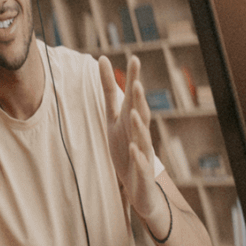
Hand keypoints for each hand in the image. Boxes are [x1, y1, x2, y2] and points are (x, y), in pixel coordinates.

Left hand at [98, 55, 165, 229]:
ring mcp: (143, 152)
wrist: (139, 187)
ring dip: (139, 125)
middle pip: (141, 113)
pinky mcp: (142, 171)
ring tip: (133, 111)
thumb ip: (109, 92)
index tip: (134, 58)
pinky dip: (138, 155)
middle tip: (136, 82)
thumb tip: (102, 59)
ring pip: (142, 137)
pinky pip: (141, 163)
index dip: (132, 79)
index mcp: (131, 120)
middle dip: (139, 98)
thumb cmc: (126, 149)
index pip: (132, 97)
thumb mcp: (113, 120)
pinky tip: (133, 148)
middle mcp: (140, 133)